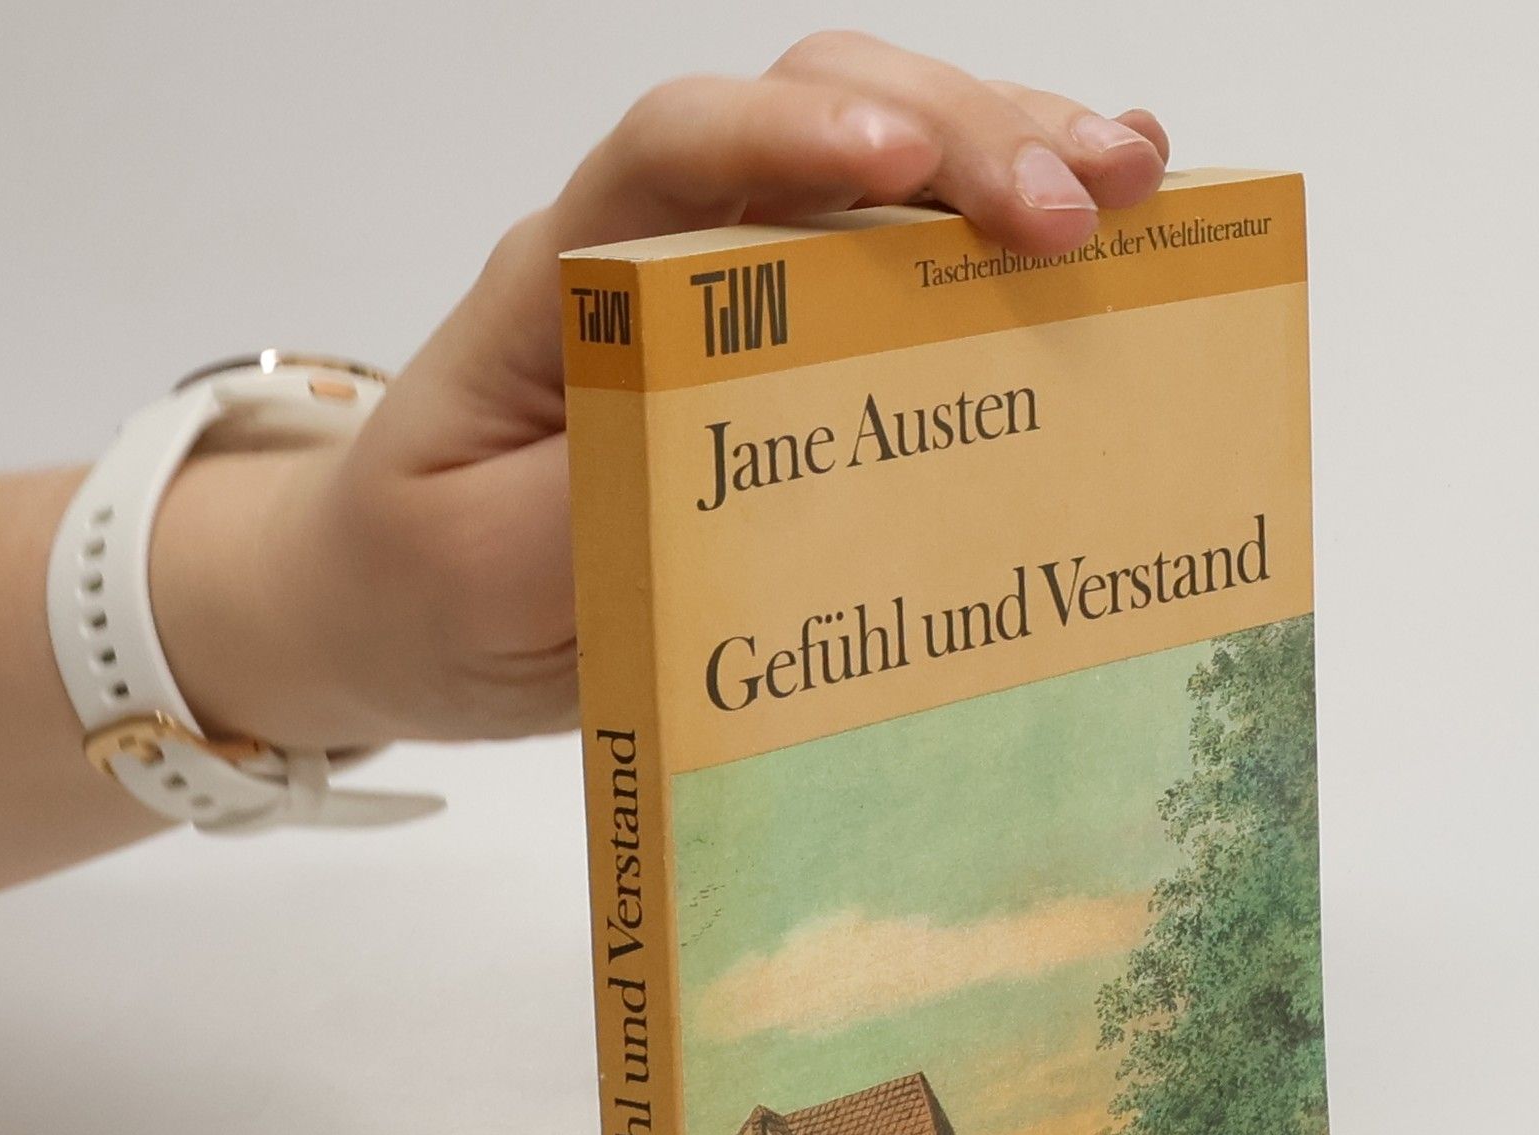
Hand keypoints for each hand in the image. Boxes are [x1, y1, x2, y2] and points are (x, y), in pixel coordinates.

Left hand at [162, 34, 1167, 748]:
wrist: (402, 612)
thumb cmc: (426, 580)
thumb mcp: (480, 569)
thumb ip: (589, 508)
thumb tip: (742, 475)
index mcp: (564, 286)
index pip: (670, 151)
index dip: (784, 135)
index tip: (892, 166)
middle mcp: (661, 258)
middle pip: (810, 118)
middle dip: (956, 133)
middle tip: (1082, 203)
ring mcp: (734, 300)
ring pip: (880, 170)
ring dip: (1011, 160)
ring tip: (1135, 190)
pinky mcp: (789, 361)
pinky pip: (900, 278)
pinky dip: (1000, 258)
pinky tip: (1105, 255)